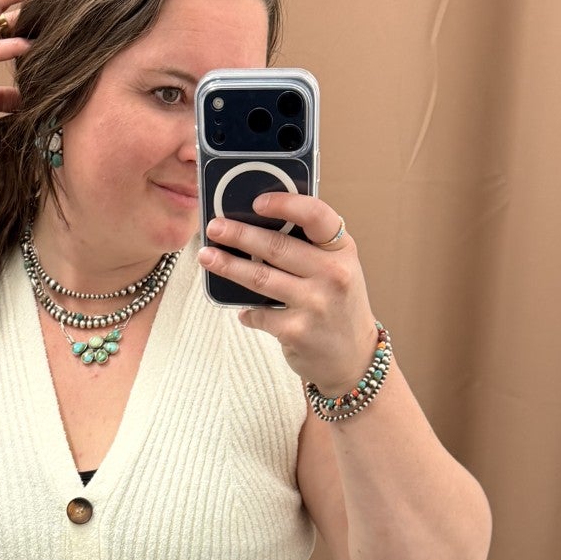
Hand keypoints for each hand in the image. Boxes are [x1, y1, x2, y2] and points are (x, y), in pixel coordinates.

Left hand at [198, 193, 379, 395]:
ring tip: (207, 256)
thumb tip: (257, 227)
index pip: (316, 215)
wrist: (353, 358)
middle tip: (215, 227)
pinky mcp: (297, 331)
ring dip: (228, 265)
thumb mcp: (338, 270)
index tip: (257, 202)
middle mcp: (333, 275)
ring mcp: (315, 304)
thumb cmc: (338, 306)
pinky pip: (259, 313)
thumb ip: (310, 249)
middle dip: (239, 234)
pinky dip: (247, 312)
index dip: (285, 204)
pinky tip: (242, 311)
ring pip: (260, 277)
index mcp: (342, 251)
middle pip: (276, 246)